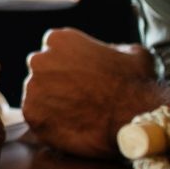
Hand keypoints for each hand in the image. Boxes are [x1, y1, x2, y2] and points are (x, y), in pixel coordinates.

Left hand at [19, 28, 166, 159]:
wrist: (135, 119)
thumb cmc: (137, 84)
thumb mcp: (130, 52)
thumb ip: (110, 48)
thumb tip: (110, 53)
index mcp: (59, 39)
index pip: (53, 50)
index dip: (68, 66)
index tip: (80, 78)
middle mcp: (40, 60)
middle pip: (42, 72)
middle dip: (55, 83)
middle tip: (78, 98)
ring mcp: (33, 89)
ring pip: (37, 96)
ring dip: (52, 104)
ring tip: (78, 116)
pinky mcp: (32, 117)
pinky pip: (37, 120)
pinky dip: (51, 125)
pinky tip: (72, 129)